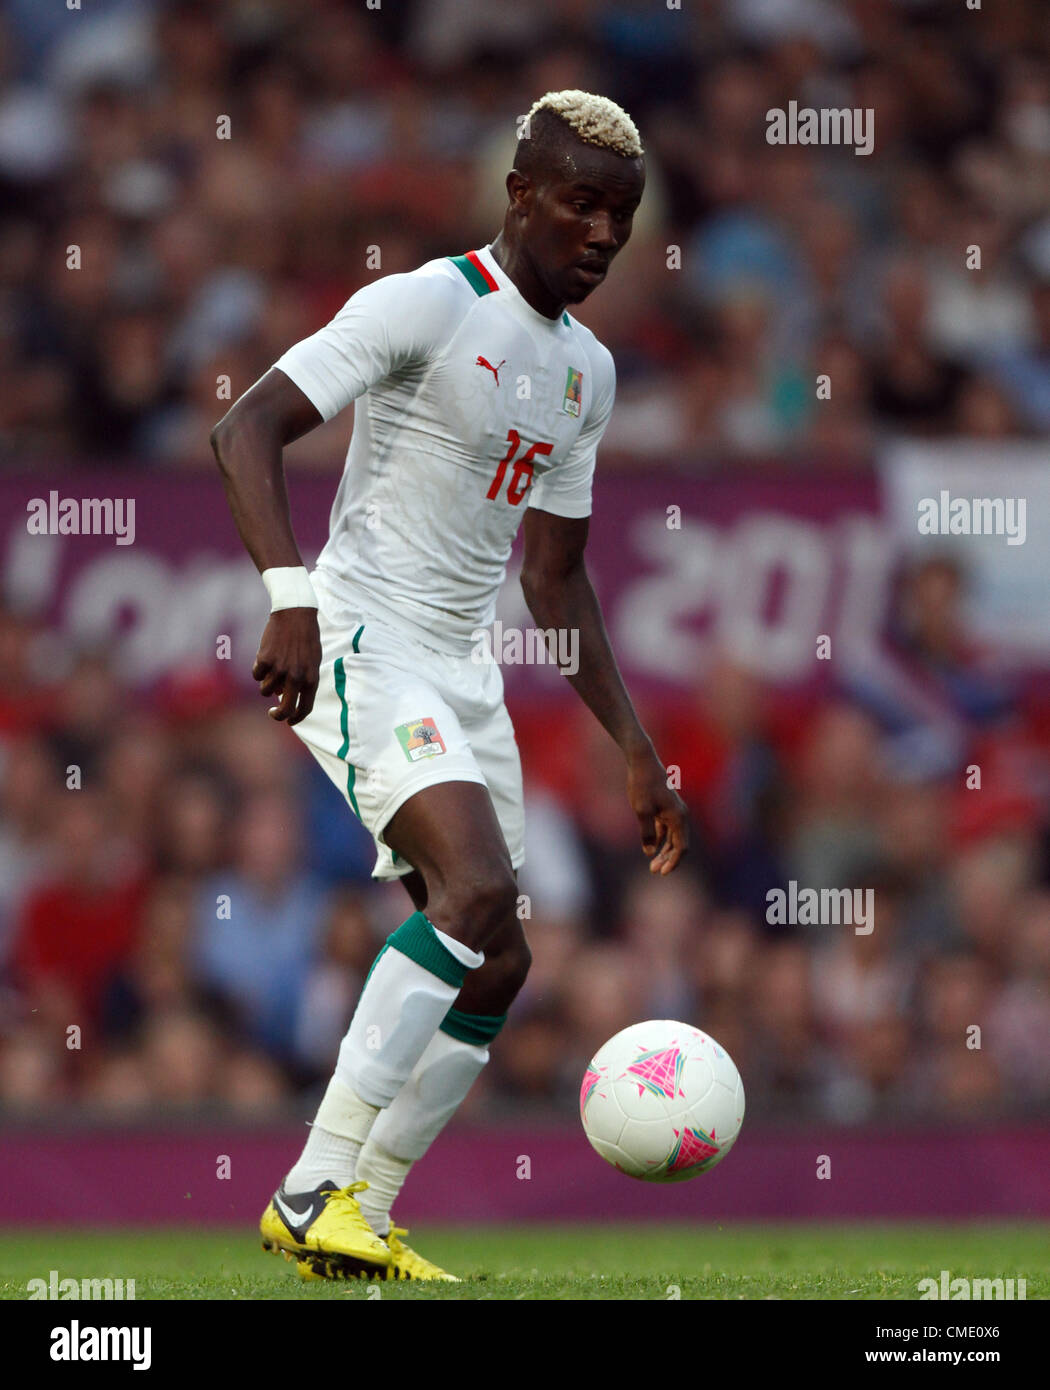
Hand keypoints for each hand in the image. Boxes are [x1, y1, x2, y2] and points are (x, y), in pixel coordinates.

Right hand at [252, 608, 321, 725]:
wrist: (295, 614)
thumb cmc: (305, 638)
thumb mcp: (311, 661)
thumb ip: (301, 680)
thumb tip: (282, 695)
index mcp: (312, 678)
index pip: (305, 708)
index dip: (297, 718)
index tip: (290, 722)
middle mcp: (297, 677)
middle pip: (286, 709)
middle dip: (278, 716)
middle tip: (273, 715)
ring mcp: (280, 669)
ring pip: (267, 690)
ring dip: (267, 683)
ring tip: (273, 667)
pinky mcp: (265, 660)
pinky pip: (257, 674)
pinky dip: (258, 669)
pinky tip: (265, 656)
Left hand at [626, 747, 688, 874]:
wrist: (642, 761)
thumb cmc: (642, 784)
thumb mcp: (641, 810)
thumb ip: (646, 833)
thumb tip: (649, 852)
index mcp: (679, 816)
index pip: (682, 847)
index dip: (673, 861)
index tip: (662, 872)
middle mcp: (680, 815)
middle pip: (678, 844)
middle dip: (668, 859)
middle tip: (653, 870)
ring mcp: (673, 811)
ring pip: (672, 838)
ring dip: (664, 851)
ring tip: (652, 864)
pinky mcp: (664, 808)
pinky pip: (666, 829)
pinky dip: (660, 840)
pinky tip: (650, 849)